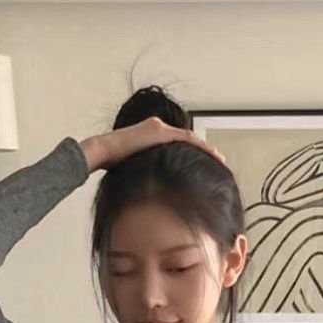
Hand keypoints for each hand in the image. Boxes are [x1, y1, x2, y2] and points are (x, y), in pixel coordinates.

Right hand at [81, 118, 228, 172]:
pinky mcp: (158, 132)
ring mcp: (158, 128)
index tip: (204, 165)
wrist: (102, 151)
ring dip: (206, 148)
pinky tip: (212, 154)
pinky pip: (185, 139)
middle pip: (186, 139)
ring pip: (189, 138)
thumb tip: (153, 194)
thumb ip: (147, 173)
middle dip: (204, 150)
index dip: (193, 154)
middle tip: (219, 161)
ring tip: (220, 159)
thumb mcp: (134, 169)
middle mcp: (157, 129)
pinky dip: (200, 146)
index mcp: (151, 137)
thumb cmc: (113, 165)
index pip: (177, 145)